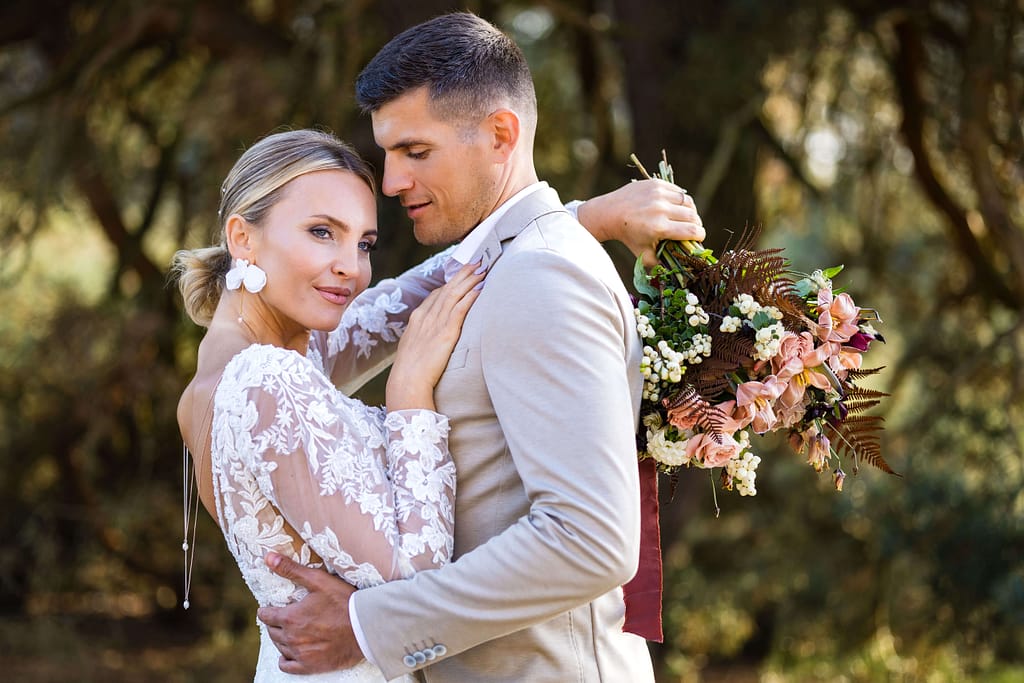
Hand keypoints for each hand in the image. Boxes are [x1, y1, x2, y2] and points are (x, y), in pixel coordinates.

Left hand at [257, 552, 361, 674]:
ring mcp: (300, 653)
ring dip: (280, 639)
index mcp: (290, 617)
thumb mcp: (318, 580)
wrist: (365, 627)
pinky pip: (288, 666)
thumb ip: (291, 570)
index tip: (268, 608)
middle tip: (279, 618)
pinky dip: (285, 660)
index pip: (266, 615)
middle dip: (273, 624)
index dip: (266, 610)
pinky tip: (289, 653)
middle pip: (272, 632)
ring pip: (279, 647)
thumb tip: (268, 557)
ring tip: (287, 632)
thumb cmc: (343, 601)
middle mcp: (291, 638)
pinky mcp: (310, 665)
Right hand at [386, 263, 483, 410]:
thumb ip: (424, 338)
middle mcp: (426, 317)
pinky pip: (460, 308)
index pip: (436, 295)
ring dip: (470, 280)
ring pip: (455, 294)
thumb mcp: (414, 348)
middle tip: (476, 262)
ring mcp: (436, 323)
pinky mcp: (446, 332)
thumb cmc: (411, 372)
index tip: (462, 276)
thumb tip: (434, 338)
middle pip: (447, 289)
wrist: (408, 381)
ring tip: (482, 269)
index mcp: (418, 319)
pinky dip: (470, 296)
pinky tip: (480, 288)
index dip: (450, 284)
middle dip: (463, 275)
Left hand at [578, 179, 704, 266]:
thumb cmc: (628, 236)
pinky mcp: (656, 184)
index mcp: (659, 228)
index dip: (701, 236)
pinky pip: (678, 191)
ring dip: (691, 211)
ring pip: (688, 202)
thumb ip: (661, 263)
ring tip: (687, 218)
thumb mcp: (643, 254)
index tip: (699, 239)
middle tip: (694, 229)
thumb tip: (680, 269)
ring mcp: (658, 194)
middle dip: (697, 224)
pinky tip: (676, 207)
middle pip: (693, 216)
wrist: (610, 213)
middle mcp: (660, 209)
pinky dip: (681, 200)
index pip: (692, 231)